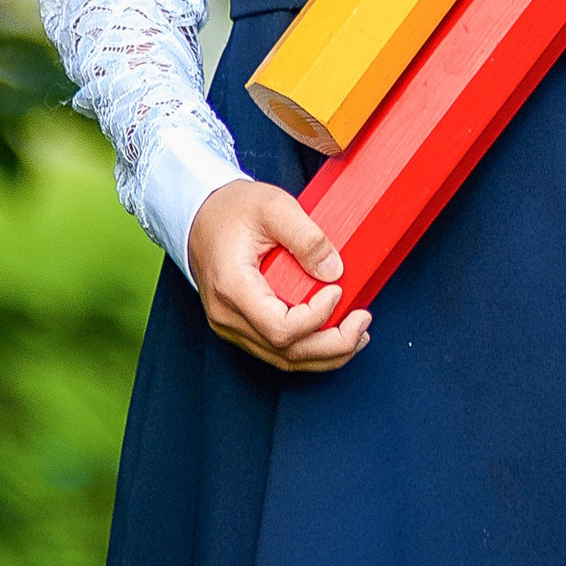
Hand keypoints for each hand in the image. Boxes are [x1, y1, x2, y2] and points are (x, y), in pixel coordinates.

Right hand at [189, 177, 372, 372]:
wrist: (201, 216)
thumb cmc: (233, 209)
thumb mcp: (273, 206)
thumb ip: (307, 236)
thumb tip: (334, 271)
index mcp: (232, 287)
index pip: (279, 327)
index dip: (316, 318)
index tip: (338, 290)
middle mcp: (227, 316)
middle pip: (285, 352)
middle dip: (333, 346)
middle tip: (363, 321)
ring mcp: (232, 326)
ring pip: (283, 359)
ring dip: (326, 354)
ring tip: (359, 333)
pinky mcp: (241, 328)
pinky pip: (277, 351)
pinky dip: (310, 349)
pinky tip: (336, 336)